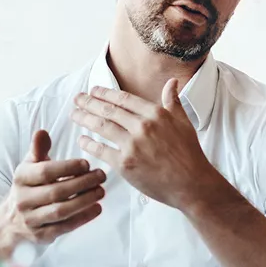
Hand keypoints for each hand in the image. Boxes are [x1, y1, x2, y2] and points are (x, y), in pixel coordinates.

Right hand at [0, 130, 106, 252]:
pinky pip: (64, 228)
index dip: (68, 167)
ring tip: (101, 191)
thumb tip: (42, 132)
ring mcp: (31, 220)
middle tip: (101, 176)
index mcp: (21, 178)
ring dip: (84, 201)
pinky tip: (97, 208)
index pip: (45, 172)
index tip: (87, 164)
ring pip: (60, 211)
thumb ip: (38, 150)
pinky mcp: (41, 236)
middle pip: (55, 192)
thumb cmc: (28, 187)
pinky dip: (82, 218)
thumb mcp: (29, 166)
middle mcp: (23, 200)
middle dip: (82, 183)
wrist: (9, 222)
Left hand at [69, 80, 229, 211]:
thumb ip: (173, 101)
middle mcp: (142, 126)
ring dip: (84, 118)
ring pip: (102, 127)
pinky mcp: (125, 164)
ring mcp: (132, 145)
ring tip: (74, 114)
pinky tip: (81, 139)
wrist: (191, 184)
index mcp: (156, 114)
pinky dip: (89, 144)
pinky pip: (101, 150)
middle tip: (77, 99)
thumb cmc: (189, 154)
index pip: (124, 99)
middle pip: (109, 110)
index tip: (94, 90)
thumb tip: (172, 82)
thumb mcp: (183, 122)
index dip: (105, 93)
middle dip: (89, 102)